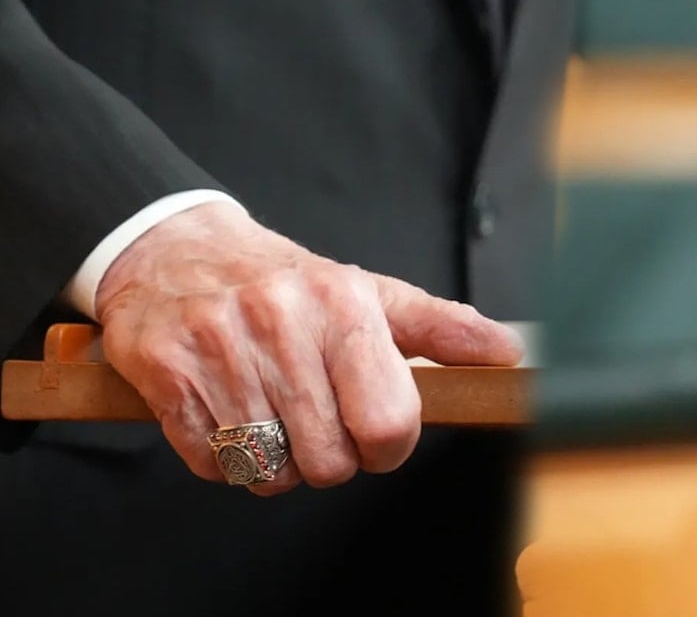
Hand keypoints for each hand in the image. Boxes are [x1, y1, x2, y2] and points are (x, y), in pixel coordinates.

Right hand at [94, 202, 521, 494]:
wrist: (179, 250)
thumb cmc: (288, 284)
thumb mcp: (371, 294)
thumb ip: (441, 329)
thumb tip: (507, 353)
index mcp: (344, 303)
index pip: (388, 422)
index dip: (387, 446)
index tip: (373, 433)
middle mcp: (281, 321)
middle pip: (328, 461)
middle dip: (328, 456)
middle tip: (315, 418)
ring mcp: (218, 346)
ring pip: (268, 471)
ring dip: (274, 461)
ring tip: (270, 412)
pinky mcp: (164, 371)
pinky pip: (212, 464)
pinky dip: (224, 458)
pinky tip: (227, 412)